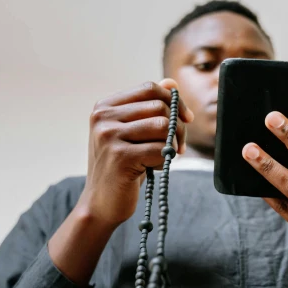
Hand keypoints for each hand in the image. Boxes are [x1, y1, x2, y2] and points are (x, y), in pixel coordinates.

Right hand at [79, 79, 193, 227]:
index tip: (186, 119)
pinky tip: (154, 168)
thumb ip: (149, 108)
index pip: (149, 88)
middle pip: (159, 106)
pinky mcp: (120, 157)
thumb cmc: (122, 167)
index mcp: (105, 107)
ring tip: (164, 157)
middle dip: (178, 127)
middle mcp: (103, 118)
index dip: (174, 101)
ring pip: (163, 126)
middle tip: (178, 146)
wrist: (101, 203)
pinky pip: (160, 149)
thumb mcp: (133, 133)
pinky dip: (165, 160)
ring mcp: (109, 137)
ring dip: (173, 144)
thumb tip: (172, 83)